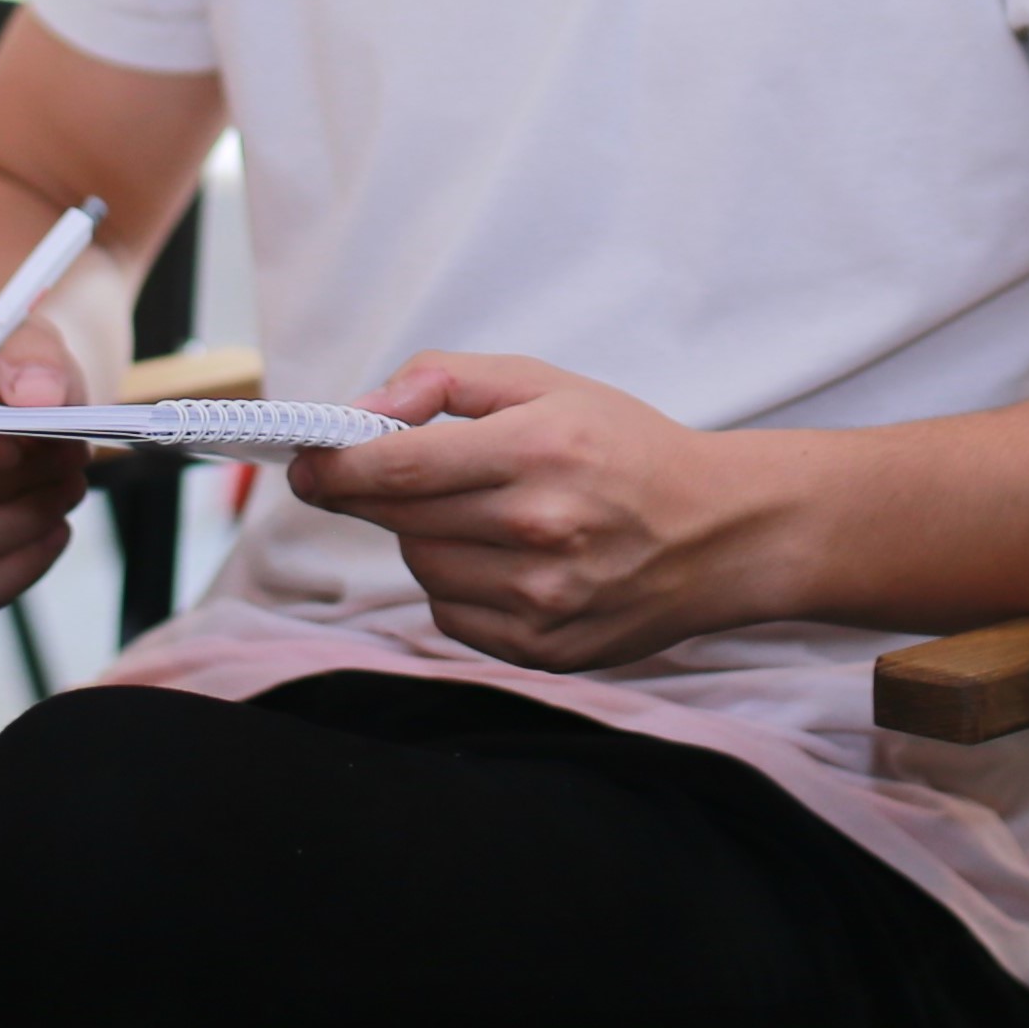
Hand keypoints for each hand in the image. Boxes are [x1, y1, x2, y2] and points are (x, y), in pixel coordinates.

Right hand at [0, 318, 91, 621]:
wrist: (19, 415)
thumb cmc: (14, 378)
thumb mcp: (31, 344)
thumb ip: (34, 357)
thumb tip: (37, 399)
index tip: (13, 445)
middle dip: (15, 481)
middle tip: (73, 457)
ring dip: (26, 520)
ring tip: (68, 487)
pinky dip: (18, 569)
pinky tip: (54, 532)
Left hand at [289, 356, 795, 670]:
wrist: (720, 531)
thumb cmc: (628, 447)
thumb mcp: (551, 384)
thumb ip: (449, 381)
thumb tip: (364, 413)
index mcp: (539, 449)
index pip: (394, 466)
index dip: (333, 466)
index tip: (308, 462)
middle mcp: (538, 526)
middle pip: (399, 518)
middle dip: (383, 494)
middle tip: (393, 476)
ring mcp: (540, 595)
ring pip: (423, 566)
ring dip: (430, 537)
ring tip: (486, 516)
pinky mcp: (541, 647)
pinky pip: (452, 614)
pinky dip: (462, 585)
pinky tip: (509, 560)